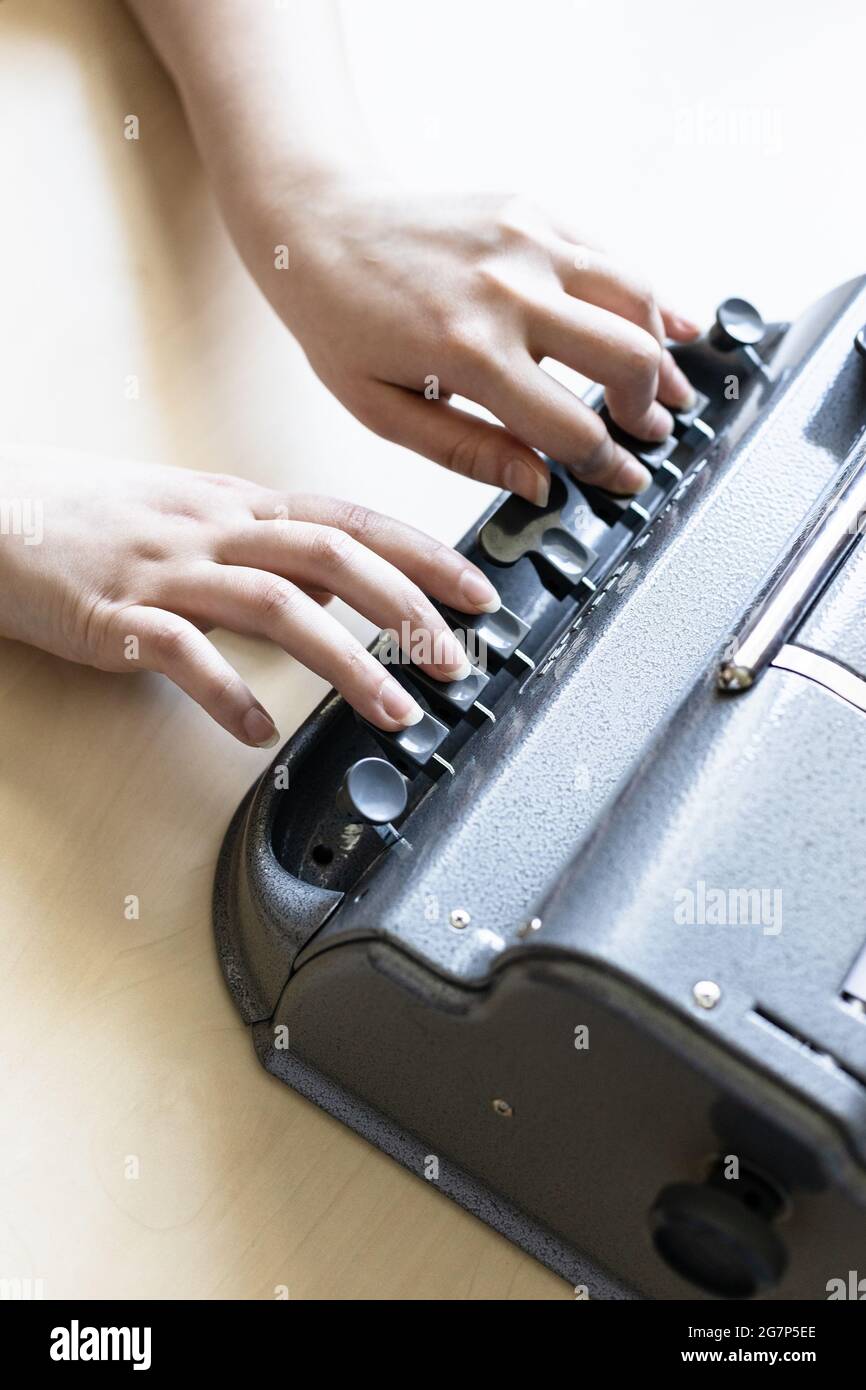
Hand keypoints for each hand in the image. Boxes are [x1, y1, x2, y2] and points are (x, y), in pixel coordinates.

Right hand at [0, 448, 498, 745]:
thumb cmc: (92, 516)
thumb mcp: (194, 516)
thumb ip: (267, 545)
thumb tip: (338, 583)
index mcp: (237, 504)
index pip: (350, 519)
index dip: (422, 554)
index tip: (480, 590)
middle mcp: (213, 529)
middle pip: (328, 555)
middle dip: (405, 607)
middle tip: (458, 660)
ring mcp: (165, 570)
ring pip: (273, 604)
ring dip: (345, 661)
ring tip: (395, 711)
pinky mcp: (114, 615)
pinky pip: (179, 653)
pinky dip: (226, 693)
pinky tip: (259, 732)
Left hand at [251, 184, 699, 502]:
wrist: (315, 223)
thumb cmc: (339, 321)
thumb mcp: (383, 411)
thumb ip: (468, 452)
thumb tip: (539, 485)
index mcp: (469, 354)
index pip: (572, 427)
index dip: (609, 464)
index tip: (625, 480)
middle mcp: (508, 293)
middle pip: (626, 359)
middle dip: (648, 409)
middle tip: (649, 435)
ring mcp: (526, 243)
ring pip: (635, 299)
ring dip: (664, 352)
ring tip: (670, 389)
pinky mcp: (531, 212)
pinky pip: (613, 255)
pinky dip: (652, 294)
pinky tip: (673, 325)